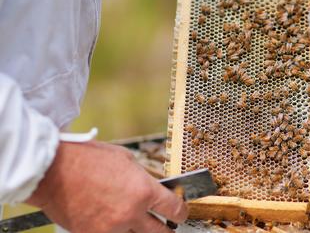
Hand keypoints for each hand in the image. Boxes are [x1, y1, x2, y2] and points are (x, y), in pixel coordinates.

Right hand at [26, 141, 187, 232]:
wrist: (53, 171)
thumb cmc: (88, 159)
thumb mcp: (126, 161)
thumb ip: (142, 178)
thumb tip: (152, 188)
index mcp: (144, 191)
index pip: (174, 209)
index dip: (182, 212)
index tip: (181, 212)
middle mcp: (131, 213)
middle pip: (161, 232)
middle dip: (167, 230)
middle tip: (168, 228)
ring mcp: (111, 228)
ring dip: (138, 231)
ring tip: (134, 223)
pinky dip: (113, 232)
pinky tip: (111, 224)